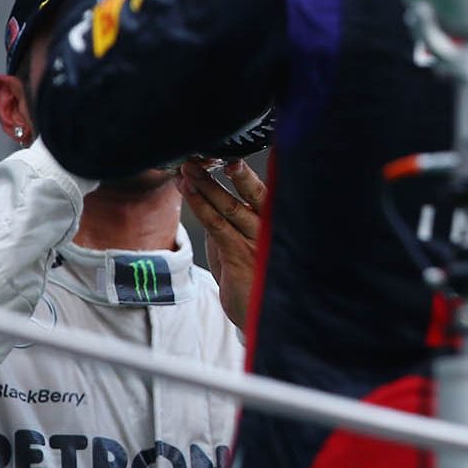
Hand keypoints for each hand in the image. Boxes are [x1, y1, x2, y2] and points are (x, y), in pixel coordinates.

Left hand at [179, 157, 264, 331]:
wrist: (261, 317)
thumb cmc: (253, 277)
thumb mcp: (244, 244)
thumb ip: (232, 222)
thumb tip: (207, 196)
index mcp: (277, 222)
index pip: (267, 190)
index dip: (250, 171)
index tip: (234, 150)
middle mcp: (271, 229)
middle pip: (255, 193)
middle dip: (234, 171)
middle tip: (213, 152)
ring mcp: (257, 242)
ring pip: (230, 207)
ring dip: (206, 186)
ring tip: (189, 168)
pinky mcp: (240, 256)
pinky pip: (218, 226)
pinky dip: (201, 206)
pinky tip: (189, 192)